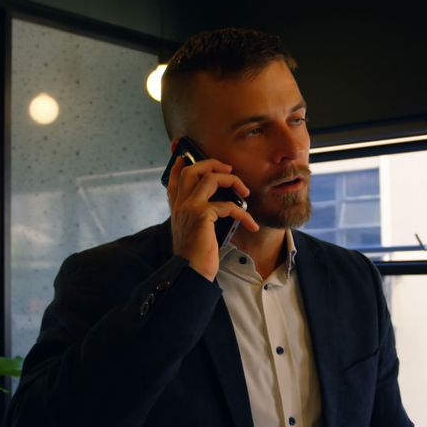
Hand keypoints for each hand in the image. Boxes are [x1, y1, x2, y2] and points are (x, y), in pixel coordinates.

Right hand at [167, 156, 258, 280]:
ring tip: (245, 192)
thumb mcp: (194, 230)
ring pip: (209, 178)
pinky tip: (251, 224)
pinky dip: (243, 214)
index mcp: (176, 206)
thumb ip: (199, 214)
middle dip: (213, 163)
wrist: (190, 272)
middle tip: (229, 169)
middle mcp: (179, 203)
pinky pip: (227, 205)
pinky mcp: (201, 215)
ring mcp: (188, 207)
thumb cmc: (196, 254)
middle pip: (192, 169)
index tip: (188, 154)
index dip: (180, 161)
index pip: (175, 176)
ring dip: (232, 181)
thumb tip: (218, 204)